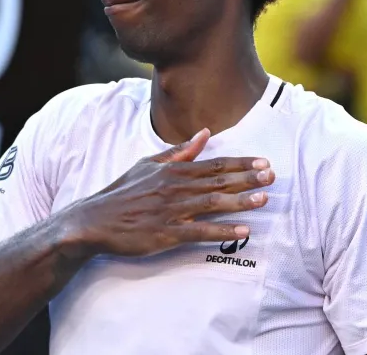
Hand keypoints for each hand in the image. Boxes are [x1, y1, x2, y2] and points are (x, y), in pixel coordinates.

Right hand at [61, 129, 272, 257]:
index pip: (214, 164)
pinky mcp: (165, 233)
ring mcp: (170, 210)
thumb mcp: (147, 165)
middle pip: (218, 181)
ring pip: (212, 203)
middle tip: (273, 176)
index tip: (264, 162)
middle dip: (247, 178)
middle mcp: (174, 187)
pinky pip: (199, 230)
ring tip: (264, 199)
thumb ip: (179, 151)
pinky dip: (222, 230)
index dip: (241, 163)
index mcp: (172, 170)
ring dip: (240, 201)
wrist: (94, 220)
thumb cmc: (122, 193)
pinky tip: (243, 230)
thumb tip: (204, 134)